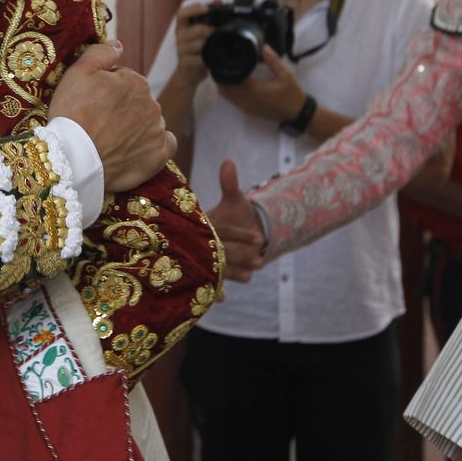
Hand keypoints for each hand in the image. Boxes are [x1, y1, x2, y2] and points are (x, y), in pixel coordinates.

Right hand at [48, 42, 176, 191]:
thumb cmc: (72, 114)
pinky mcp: (159, 155)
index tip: (91, 103)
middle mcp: (152, 103)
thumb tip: (118, 44)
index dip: (105, 90)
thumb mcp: (77, 72)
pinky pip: (165, 145)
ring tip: (111, 140)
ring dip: (135, 127)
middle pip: (137, 101)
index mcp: (135, 81)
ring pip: (149, 122)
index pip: (124, 80)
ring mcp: (157, 130)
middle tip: (98, 122)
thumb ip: (101, 53)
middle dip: (122, 108)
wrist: (74, 159)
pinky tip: (135, 149)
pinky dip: (153, 145)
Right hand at [170, 1, 217, 86]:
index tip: (206, 7)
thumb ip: (208, 15)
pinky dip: (207, 59)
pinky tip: (211, 59)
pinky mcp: (185, 63)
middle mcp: (179, 37)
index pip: (182, 14)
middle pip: (194, 29)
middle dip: (208, 30)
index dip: (193, 9)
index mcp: (182, 26)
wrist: (189, 73)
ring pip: (198, 44)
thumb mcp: (201, 32)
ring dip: (209, 45)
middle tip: (218, 32)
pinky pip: (198, 59)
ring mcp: (181, 50)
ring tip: (217, 45)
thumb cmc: (197, 49)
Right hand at [210, 159, 265, 281]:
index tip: (258, 238)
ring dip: (233, 273)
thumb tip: (228, 162)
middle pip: (220, 250)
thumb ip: (230, 184)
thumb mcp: (236, 200)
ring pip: (218, 267)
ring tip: (250, 275)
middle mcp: (203, 240)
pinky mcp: (210, 271)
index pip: (223, 228)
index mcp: (207, 223)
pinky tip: (221, 298)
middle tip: (258, 260)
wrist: (241, 234)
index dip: (238, 234)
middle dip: (239, 256)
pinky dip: (215, 291)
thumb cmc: (238, 215)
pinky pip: (210, 282)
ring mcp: (207, 257)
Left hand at [216, 46, 305, 122]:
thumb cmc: (292, 93)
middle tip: (223, 64)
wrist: (296, 113)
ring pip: (226, 95)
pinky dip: (229, 92)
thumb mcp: (285, 74)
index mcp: (255, 90)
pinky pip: (232, 101)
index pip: (232, 79)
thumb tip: (263, 47)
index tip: (224, 60)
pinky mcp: (247, 110)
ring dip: (224, 85)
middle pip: (224, 88)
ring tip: (228, 72)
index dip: (226, 70)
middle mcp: (247, 100)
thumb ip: (273, 61)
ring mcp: (246, 107)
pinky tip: (234, 83)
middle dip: (222, 77)